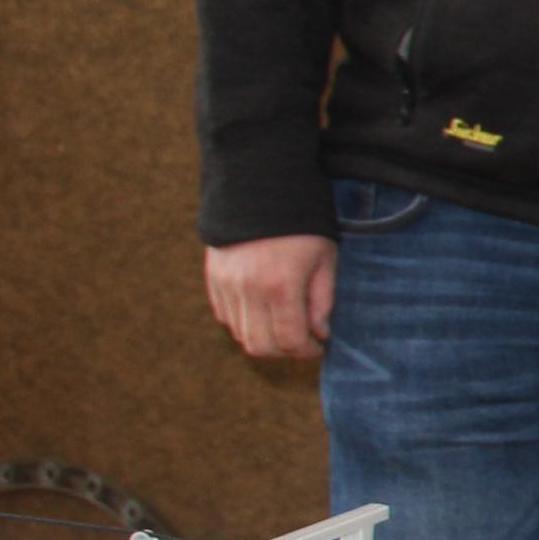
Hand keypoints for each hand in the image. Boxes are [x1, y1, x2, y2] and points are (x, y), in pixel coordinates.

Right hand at [206, 235, 338, 360]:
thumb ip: (323, 300)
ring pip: (240, 334)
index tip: (318, 346)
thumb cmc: (301, 224)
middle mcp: (248, 291)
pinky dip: (244, 322)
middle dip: (284, 351)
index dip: (307, 351)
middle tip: (301, 341)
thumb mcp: (325, 258)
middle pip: (260, 346)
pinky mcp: (213, 279)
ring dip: (263, 338)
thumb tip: (320, 333)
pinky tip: (263, 310)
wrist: (259, 188)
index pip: (290, 340)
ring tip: (283, 324)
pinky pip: (225, 316)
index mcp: (281, 286)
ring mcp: (226, 286)